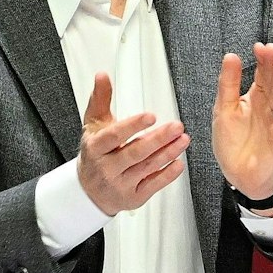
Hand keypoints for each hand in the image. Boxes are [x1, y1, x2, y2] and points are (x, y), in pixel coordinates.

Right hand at [79, 72, 188, 213]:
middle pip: (135, 152)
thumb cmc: (95, 153)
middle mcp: (106, 167)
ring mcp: (120, 184)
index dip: (132, 126)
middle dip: (158, 139)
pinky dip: (167, 175)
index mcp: (95, 148)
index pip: (114, 136)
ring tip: (183, 139)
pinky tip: (178, 162)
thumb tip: (102, 75)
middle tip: (177, 126)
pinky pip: (153, 185)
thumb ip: (100, 99)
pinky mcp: (134, 197)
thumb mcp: (93, 125)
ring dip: (168, 153)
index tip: (150, 116)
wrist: (89, 190)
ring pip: (147, 167)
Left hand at [214, 42, 272, 202]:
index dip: (261, 61)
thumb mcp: (224, 111)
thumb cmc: (233, 146)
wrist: (243, 178)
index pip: (260, 75)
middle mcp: (268, 108)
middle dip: (271, 66)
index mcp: (254, 100)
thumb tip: (230, 56)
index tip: (259, 46)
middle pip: (272, 82)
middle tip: (271, 49)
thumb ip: (227, 84)